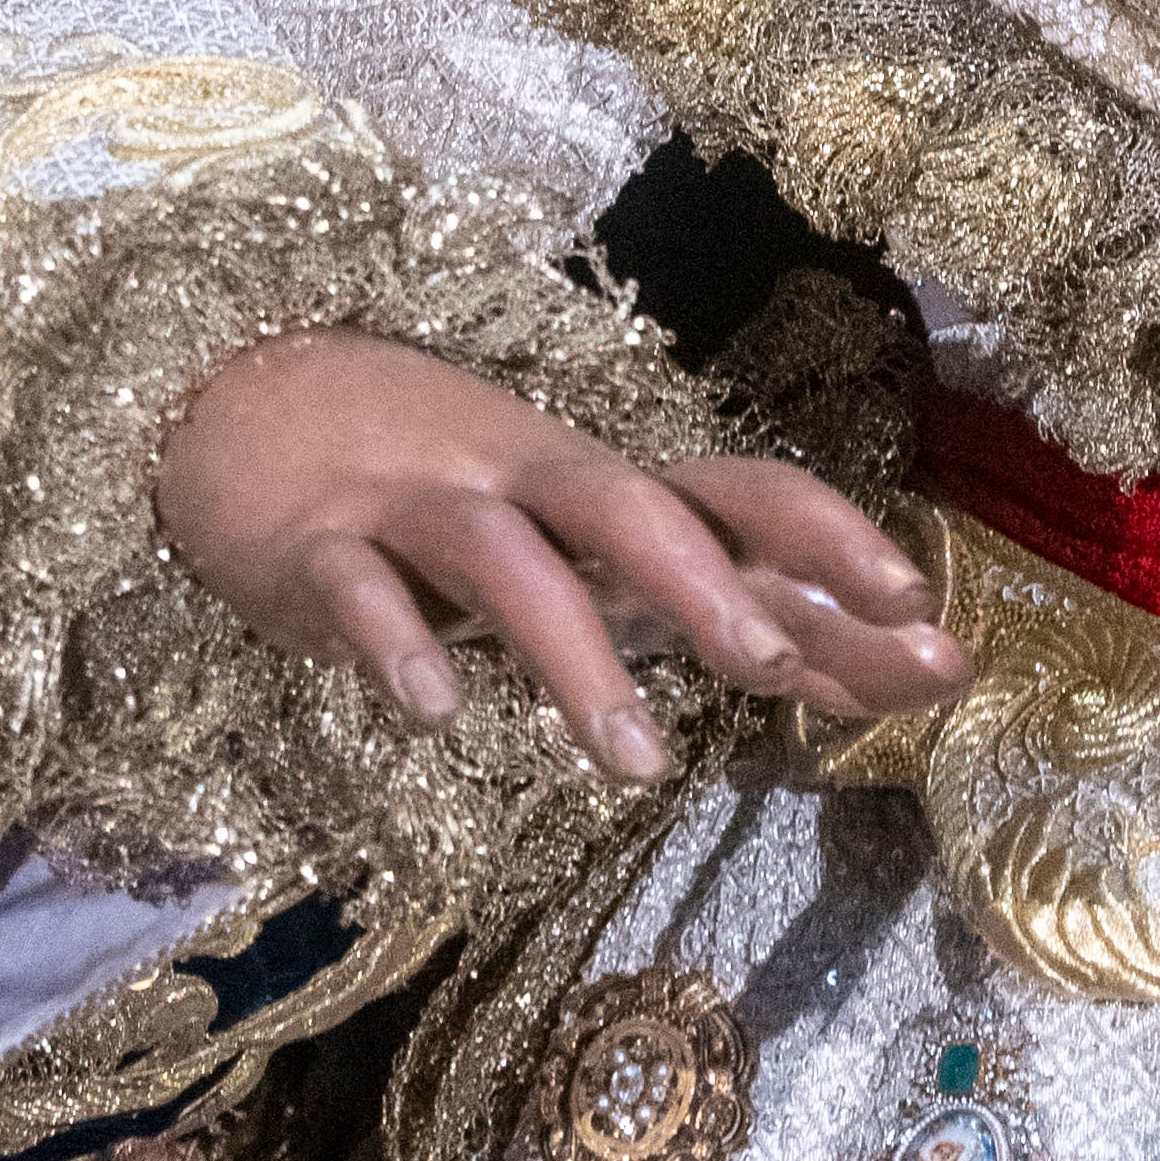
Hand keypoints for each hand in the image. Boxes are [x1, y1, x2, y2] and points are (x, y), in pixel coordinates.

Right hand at [151, 331, 966, 779]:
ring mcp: (415, 507)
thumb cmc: (440, 492)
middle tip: (779, 669)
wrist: (237, 397)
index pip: (734, 489)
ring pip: (508, 566)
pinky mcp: (315, 550)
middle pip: (629, 509)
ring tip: (637, 762)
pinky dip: (399, 649)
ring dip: (575, 656)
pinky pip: (361, 598)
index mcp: (594, 482)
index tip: (922, 608)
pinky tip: (437, 715)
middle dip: (710, 585)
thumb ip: (706, 607)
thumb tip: (867, 665)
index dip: (828, 539)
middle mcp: (521, 480)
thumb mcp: (574, 544)